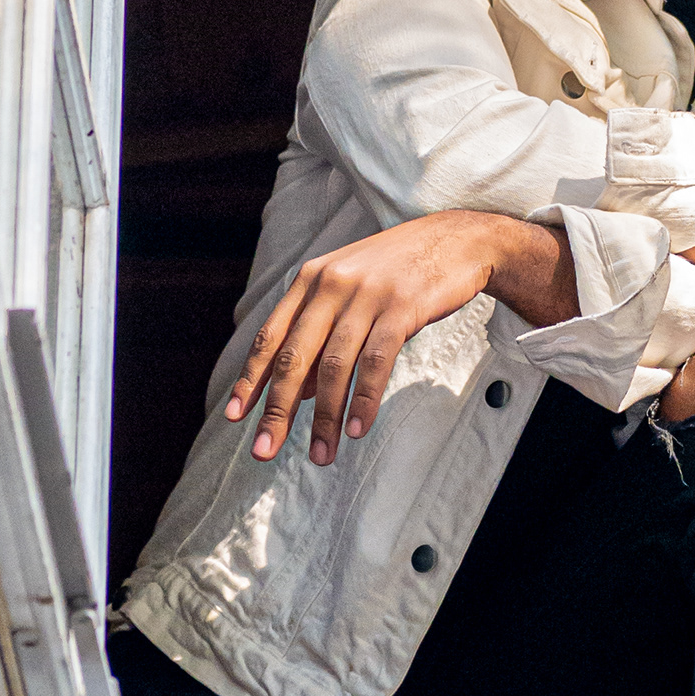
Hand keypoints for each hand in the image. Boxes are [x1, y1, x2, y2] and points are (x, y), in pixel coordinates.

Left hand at [225, 212, 575, 467]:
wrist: (459, 240)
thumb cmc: (400, 271)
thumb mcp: (351, 289)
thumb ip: (323, 333)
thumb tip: (302, 392)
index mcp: (311, 279)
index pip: (270, 335)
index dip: (251, 378)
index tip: (235, 416)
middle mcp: (331, 284)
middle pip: (295, 356)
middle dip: (277, 409)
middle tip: (264, 450)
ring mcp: (366, 295)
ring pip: (334, 366)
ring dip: (325, 417)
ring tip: (321, 455)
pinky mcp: (401, 307)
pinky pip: (375, 361)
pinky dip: (364, 399)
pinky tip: (357, 428)